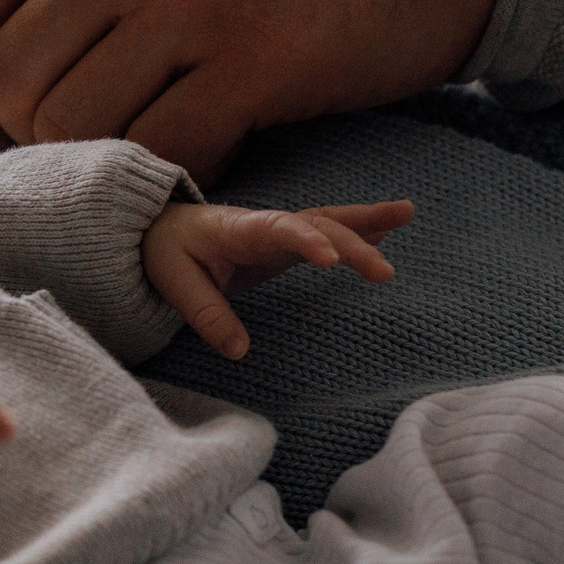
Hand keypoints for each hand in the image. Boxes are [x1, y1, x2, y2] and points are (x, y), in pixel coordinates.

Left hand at [0, 0, 511, 182]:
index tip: (15, 120)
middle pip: (4, 84)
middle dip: (34, 142)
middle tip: (96, 149)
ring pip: (71, 129)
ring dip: (106, 165)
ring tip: (161, 147)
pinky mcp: (261, 54)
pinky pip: (164, 153)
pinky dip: (176, 176)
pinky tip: (220, 148)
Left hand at [143, 201, 414, 359]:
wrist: (156, 229)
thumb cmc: (164, 251)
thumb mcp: (173, 283)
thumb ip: (206, 315)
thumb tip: (240, 350)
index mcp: (238, 229)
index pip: (277, 229)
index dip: (304, 240)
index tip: (329, 258)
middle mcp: (265, 225)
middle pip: (315, 225)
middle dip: (351, 243)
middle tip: (384, 271)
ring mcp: (277, 232)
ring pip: (327, 222)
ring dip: (366, 221)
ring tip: (407, 212)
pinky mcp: (283, 244)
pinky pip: (325, 234)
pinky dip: (357, 230)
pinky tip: (388, 231)